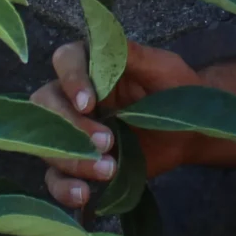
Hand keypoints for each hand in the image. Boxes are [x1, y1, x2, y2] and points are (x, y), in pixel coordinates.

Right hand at [28, 37, 201, 211]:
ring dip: (71, 159)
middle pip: (46, 104)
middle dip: (72, 127)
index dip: (71, 80)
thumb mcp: (164, 69)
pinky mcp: (77, 163)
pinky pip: (54, 177)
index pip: (65, 61)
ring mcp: (70, 131)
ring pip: (46, 142)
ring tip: (109, 169)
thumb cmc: (177, 91)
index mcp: (91, 64)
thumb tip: (107, 41)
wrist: (190, 131)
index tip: (89, 103)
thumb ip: (134, 55)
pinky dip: (63, 188)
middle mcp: (71, 95)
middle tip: (106, 142)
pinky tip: (84, 194)